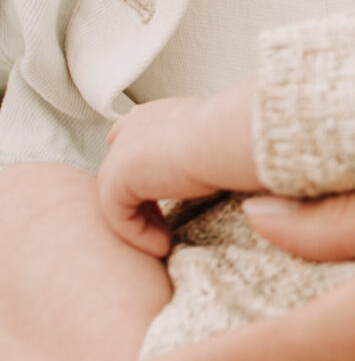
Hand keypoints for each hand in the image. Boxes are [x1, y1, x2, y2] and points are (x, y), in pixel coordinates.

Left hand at [98, 84, 260, 255]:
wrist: (225, 136)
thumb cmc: (233, 138)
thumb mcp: (213, 138)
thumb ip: (192, 149)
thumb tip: (201, 166)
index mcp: (153, 116)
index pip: (129, 141)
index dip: (139, 172)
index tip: (158, 199)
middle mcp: (132, 128)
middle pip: (121, 174)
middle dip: (142, 205)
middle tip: (167, 230)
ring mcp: (120, 152)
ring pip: (119, 199)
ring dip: (142, 225)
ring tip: (166, 243)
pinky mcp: (115, 178)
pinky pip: (119, 216)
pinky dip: (139, 235)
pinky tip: (163, 244)